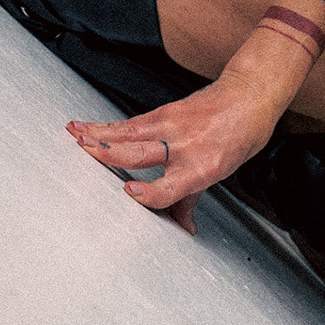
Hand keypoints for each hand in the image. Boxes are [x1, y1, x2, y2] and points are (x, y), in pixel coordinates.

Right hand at [66, 71, 281, 229]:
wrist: (250, 95)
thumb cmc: (239, 136)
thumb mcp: (220, 174)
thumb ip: (190, 200)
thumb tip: (181, 228)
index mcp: (202, 168)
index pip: (171, 187)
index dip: (150, 192)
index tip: (130, 192)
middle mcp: (185, 146)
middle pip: (142, 153)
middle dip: (111, 154)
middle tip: (84, 154)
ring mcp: (173, 126)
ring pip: (131, 133)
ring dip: (99, 135)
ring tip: (74, 137)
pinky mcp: (164, 112)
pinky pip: (131, 122)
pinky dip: (106, 125)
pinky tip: (85, 127)